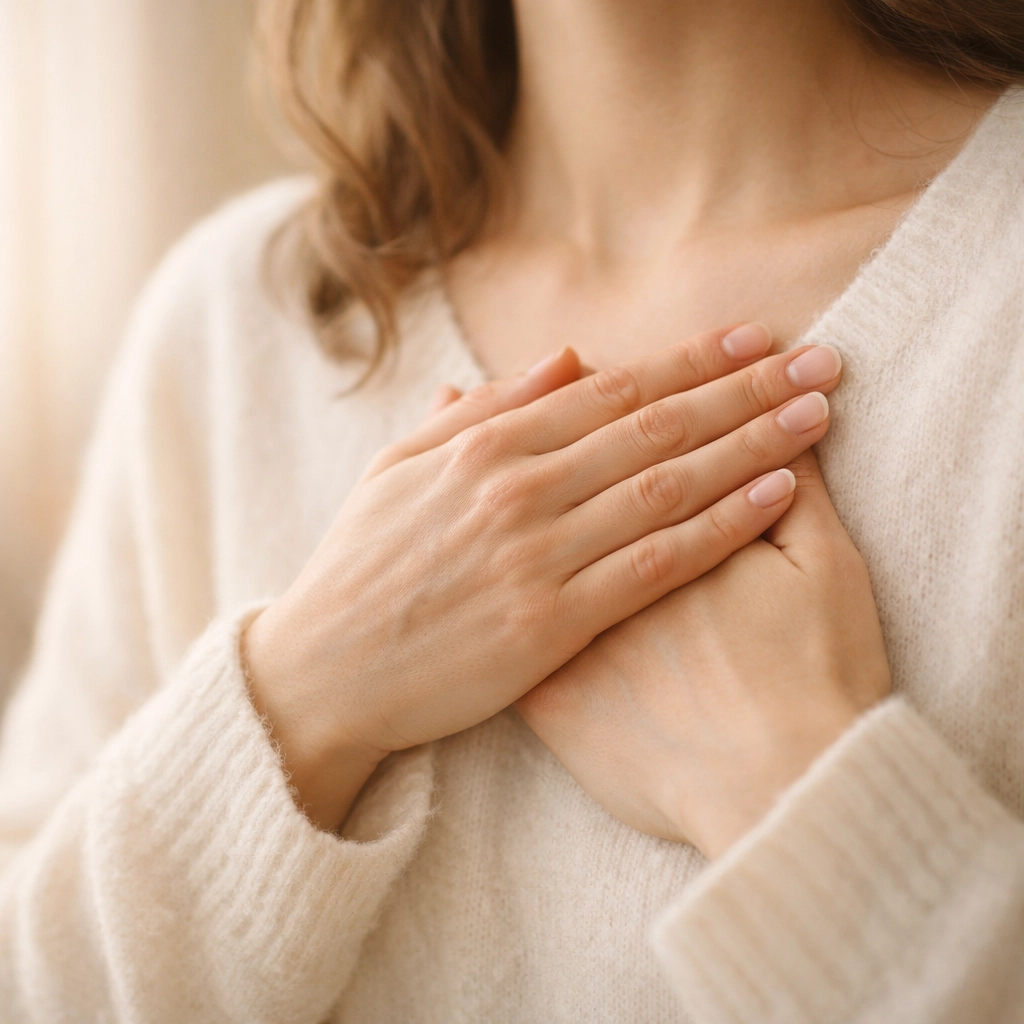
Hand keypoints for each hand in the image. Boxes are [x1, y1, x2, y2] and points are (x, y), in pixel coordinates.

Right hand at [244, 326, 843, 829]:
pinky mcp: (550, 625)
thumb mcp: (400, 467)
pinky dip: (722, 525)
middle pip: (655, 426)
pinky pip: (655, 566)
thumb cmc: (361, 567)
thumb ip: (486, 410)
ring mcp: (536, 556)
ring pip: (667, 485)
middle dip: (745, 388)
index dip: (691, 360)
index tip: (756, 338)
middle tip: (820, 360)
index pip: (610, 389)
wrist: (322, 673)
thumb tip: (567, 361)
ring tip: (819, 414)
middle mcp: (518, 487)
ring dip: (753, 443)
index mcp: (482, 445)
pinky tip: (776, 495)